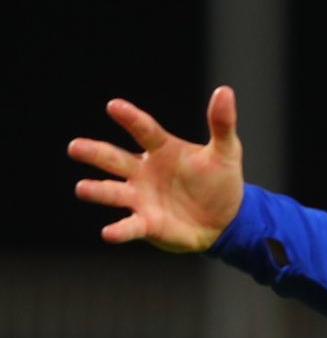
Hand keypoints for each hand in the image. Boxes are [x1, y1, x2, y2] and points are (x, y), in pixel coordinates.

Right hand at [68, 86, 245, 251]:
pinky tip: (108, 233)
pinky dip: (119, 230)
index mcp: (161, 150)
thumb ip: (222, 124)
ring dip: (97, 190)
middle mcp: (143, 171)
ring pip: (113, 191)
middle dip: (95, 153)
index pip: (144, 131)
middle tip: (75, 147)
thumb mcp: (226, 152)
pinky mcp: (146, 224)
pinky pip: (129, 226)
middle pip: (114, 159)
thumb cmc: (220, 181)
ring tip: (82, 188)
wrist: (227, 219)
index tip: (114, 106)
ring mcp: (141, 197)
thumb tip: (225, 91)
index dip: (130, 119)